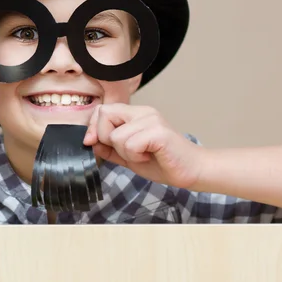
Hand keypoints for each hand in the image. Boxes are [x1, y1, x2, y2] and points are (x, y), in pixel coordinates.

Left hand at [83, 103, 204, 188]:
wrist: (191, 171)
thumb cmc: (163, 163)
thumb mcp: (128, 156)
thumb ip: (110, 148)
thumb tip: (90, 141)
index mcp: (136, 114)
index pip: (103, 110)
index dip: (93, 127)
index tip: (92, 143)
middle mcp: (144, 112)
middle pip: (105, 115)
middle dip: (106, 139)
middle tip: (128, 151)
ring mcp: (152, 120)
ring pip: (116, 136)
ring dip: (126, 153)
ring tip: (144, 155)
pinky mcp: (158, 132)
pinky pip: (130, 144)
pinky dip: (135, 156)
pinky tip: (150, 157)